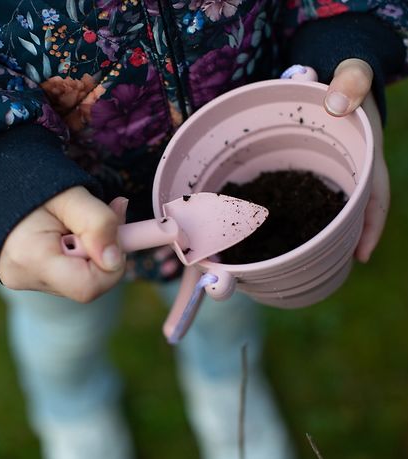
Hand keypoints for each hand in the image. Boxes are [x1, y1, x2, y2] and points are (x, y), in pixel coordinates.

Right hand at [0, 187, 127, 301]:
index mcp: (31, 257)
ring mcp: (28, 281)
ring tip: (78, 224)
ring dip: (94, 253)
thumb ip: (98, 222)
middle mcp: (26, 277)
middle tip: (99, 221)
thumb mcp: (71, 195)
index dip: (112, 265)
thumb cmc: (34, 188)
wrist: (0, 188)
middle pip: (89, 283)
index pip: (88, 287)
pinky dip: (82, 256)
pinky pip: (72, 275)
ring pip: (83, 279)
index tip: (116, 235)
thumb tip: (115, 259)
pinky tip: (72, 235)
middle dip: (104, 253)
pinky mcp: (34, 279)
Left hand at [324, 58, 389, 262]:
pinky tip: (293, 222)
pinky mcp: (322, 165)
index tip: (362, 256)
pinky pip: (317, 191)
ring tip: (307, 254)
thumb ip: (352, 80)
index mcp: (369, 154)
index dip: (372, 228)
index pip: (377, 198)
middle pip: (355, 210)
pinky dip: (309, 208)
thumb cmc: (352, 77)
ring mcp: (338, 168)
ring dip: (326, 228)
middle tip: (326, 265)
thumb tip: (338, 102)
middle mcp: (356, 167)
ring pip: (335, 204)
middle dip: (346, 238)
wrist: (342, 73)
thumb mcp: (356, 73)